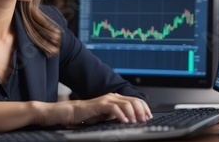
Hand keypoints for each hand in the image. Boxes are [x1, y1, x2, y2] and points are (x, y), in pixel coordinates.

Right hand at [35, 93, 151, 126]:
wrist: (70, 113)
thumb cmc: (86, 116)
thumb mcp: (106, 117)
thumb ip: (117, 116)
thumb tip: (132, 121)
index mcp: (115, 99)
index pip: (134, 100)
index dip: (144, 108)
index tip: (149, 117)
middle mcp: (112, 97)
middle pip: (133, 100)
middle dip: (142, 110)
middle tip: (145, 120)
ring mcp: (106, 100)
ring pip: (126, 103)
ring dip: (134, 113)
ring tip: (136, 122)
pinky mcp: (99, 105)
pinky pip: (114, 108)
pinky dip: (122, 115)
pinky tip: (125, 121)